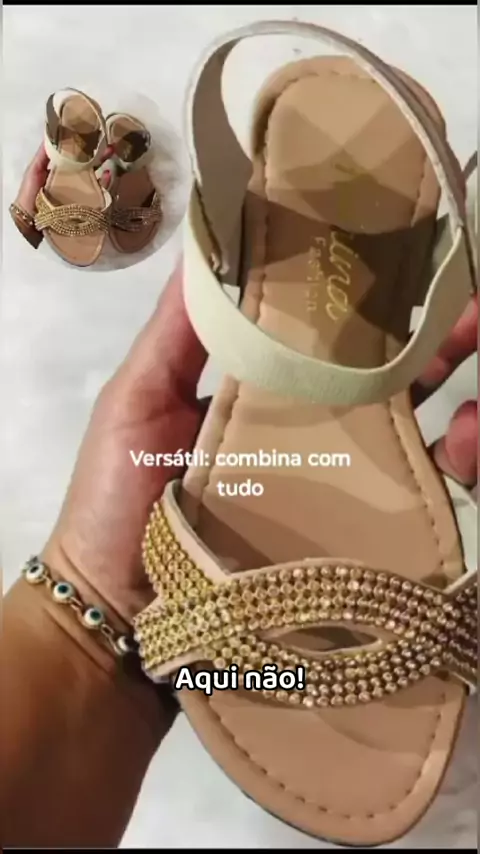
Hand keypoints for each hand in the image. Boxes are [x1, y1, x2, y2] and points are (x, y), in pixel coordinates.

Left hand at [12, 143, 113, 246]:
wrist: (30, 223)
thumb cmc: (30, 195)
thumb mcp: (34, 172)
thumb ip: (43, 156)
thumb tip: (53, 135)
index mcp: (59, 170)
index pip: (74, 155)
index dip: (84, 145)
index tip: (93, 133)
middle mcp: (71, 180)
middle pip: (87, 163)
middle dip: (98, 152)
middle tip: (109, 142)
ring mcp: (79, 192)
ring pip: (94, 175)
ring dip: (103, 164)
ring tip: (111, 153)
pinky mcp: (86, 205)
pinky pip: (99, 193)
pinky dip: (105, 183)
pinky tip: (108, 174)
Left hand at [42, 268, 476, 624]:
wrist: (119, 620)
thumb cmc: (117, 502)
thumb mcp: (136, 402)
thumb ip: (176, 331)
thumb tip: (209, 236)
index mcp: (261, 392)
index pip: (329, 333)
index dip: (373, 297)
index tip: (417, 259)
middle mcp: (306, 434)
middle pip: (386, 378)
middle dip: (440, 339)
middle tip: (474, 314)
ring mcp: (331, 490)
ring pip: (411, 433)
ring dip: (458, 402)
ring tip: (474, 383)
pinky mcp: (346, 545)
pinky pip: (410, 504)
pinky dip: (450, 472)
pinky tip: (465, 447)